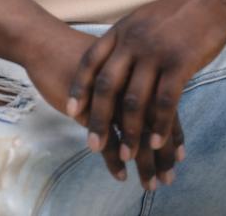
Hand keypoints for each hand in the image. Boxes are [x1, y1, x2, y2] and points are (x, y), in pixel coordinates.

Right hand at [22, 23, 183, 188]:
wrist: (46, 42)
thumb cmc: (77, 53)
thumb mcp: (109, 62)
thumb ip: (128, 80)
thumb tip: (146, 104)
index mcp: (136, 69)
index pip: (163, 106)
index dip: (173, 133)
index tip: (179, 156)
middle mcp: (127, 83)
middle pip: (153, 124)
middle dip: (162, 155)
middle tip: (168, 178)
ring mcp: (109, 96)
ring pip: (134, 135)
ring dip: (144, 163)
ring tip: (149, 183)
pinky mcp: (88, 106)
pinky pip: (106, 139)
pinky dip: (115, 160)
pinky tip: (121, 174)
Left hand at [66, 0, 225, 170]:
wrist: (211, 0)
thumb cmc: (177, 13)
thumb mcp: (141, 20)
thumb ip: (125, 40)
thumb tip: (111, 62)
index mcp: (121, 30)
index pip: (91, 61)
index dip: (80, 87)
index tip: (72, 111)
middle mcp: (133, 41)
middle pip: (108, 85)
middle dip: (98, 118)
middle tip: (92, 145)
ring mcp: (156, 53)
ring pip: (136, 100)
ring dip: (130, 132)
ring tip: (126, 155)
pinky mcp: (180, 63)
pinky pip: (165, 102)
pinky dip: (160, 126)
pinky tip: (156, 143)